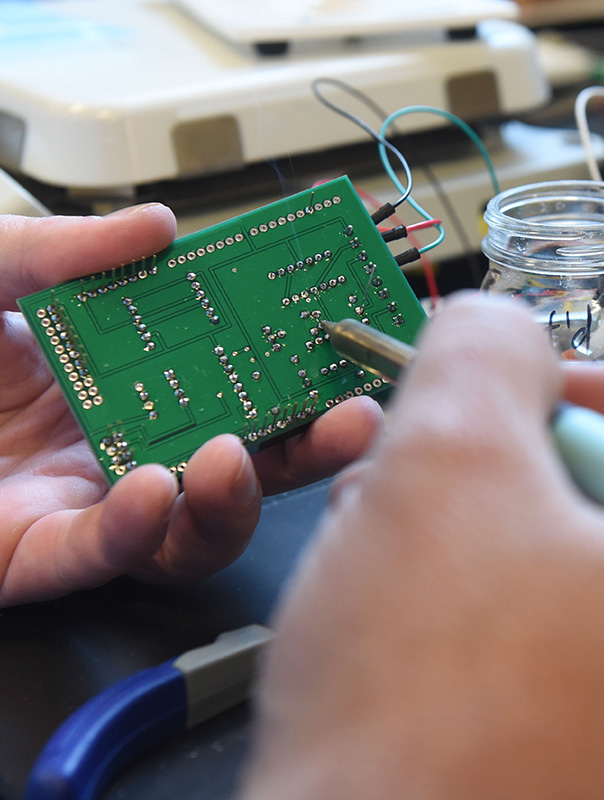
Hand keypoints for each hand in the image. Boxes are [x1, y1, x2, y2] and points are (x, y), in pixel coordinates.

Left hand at [0, 207, 381, 605]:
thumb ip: (70, 251)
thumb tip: (161, 227)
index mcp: (119, 376)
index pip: (228, 376)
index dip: (287, 365)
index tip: (333, 343)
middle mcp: (119, 441)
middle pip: (238, 459)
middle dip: (304, 446)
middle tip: (351, 418)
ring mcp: (84, 502)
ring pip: (191, 526)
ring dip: (234, 498)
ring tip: (239, 457)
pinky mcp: (35, 556)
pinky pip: (103, 554)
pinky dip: (137, 527)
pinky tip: (151, 487)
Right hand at [240, 292, 603, 799]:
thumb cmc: (430, 712)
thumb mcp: (449, 460)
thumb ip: (484, 350)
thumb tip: (494, 326)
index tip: (527, 395)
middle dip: (509, 457)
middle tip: (432, 466)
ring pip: (561, 557)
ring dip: (466, 524)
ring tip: (385, 543)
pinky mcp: (579, 754)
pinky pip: (529, 628)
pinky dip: (459, 594)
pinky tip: (389, 607)